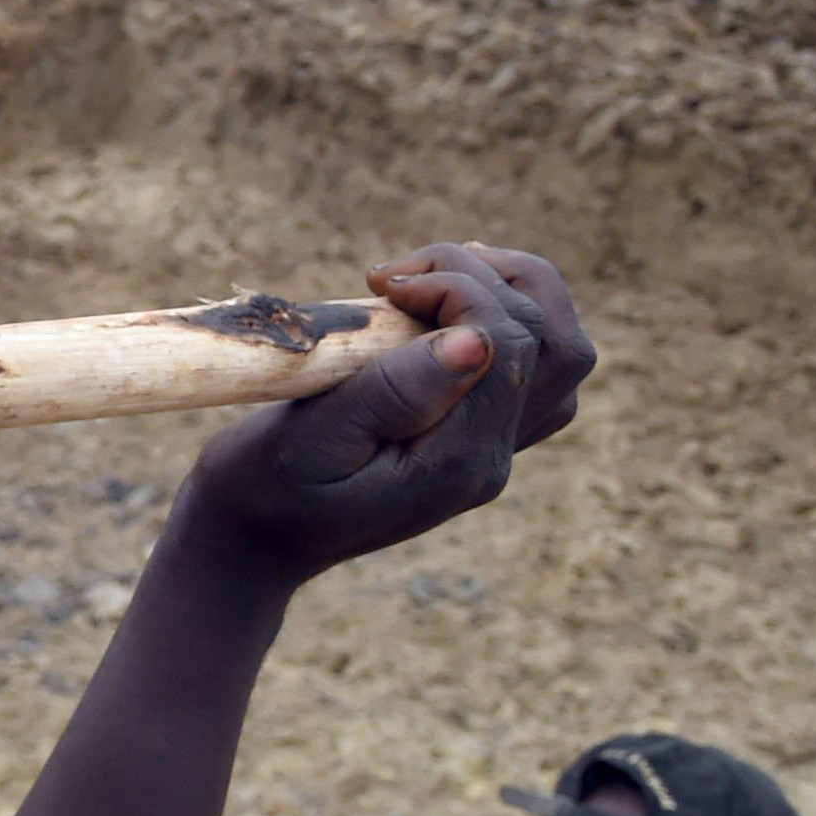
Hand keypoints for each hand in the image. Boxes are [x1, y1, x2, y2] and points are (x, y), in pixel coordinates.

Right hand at [171, 243, 593, 586]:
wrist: (253, 540)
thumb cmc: (261, 485)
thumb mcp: (310, 439)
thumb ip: (392, 392)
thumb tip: (476, 339)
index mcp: (456, 463)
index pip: (509, 344)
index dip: (458, 289)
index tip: (381, 284)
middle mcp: (491, 460)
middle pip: (556, 346)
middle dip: (490, 280)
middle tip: (403, 275)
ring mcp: (492, 453)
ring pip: (562, 356)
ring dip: (512, 295)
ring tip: (438, 276)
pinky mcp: (477, 440)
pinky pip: (534, 372)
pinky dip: (506, 322)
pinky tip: (446, 309)